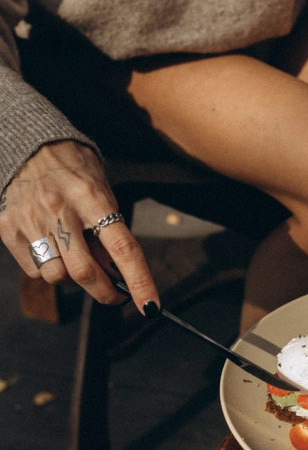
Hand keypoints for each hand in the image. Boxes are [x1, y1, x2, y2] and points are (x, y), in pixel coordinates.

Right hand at [0, 140, 158, 311]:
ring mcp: (31, 219)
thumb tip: (118, 275)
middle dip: (105, 293)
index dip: (139, 281)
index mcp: (92, 198)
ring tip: (75, 258)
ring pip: (56, 276)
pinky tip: (52, 249)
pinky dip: (48, 268)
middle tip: (115, 295)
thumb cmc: (74, 170)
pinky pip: (34, 269)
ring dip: (73, 280)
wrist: (29, 143)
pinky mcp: (8, 228)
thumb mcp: (102, 192)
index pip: (122, 248)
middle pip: (84, 272)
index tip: (150, 306)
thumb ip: (109, 232)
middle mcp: (60, 210)